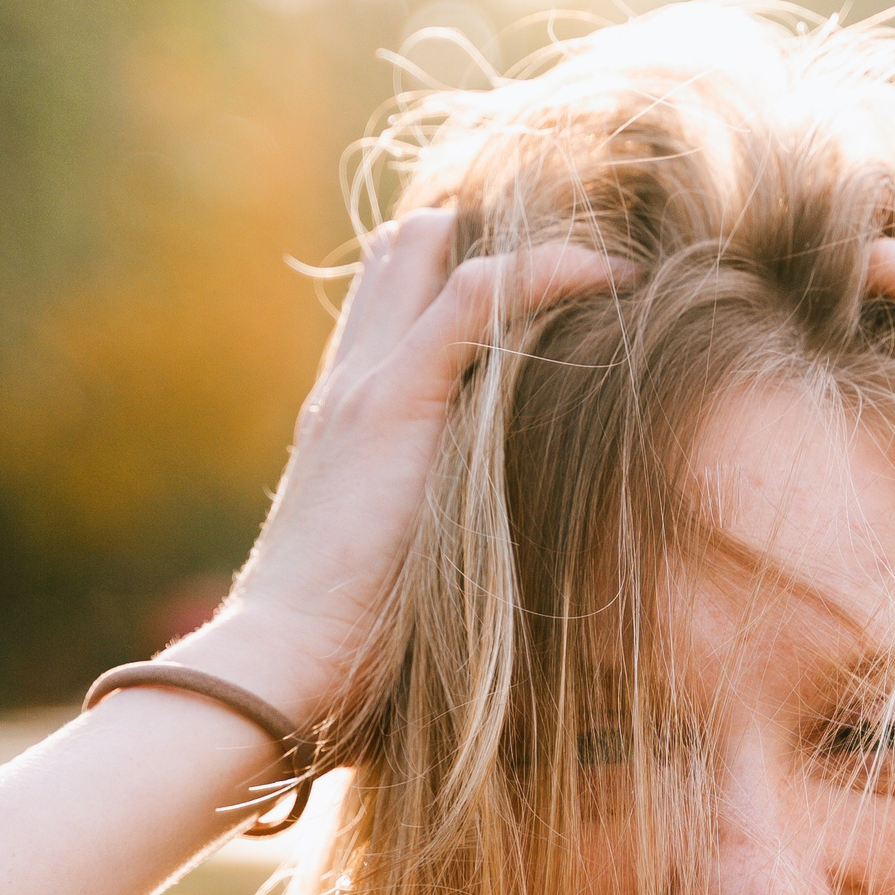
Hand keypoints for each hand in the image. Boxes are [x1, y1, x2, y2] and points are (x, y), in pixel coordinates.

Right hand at [193, 210, 625, 723]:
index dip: (463, 269)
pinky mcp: (395, 400)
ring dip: (519, 238)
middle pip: (404, 249)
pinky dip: (549, 271)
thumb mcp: (398, 565)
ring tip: (606, 267)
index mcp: (347, 415)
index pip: (393, 297)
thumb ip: (435, 529)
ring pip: (429, 247)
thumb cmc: (344, 645)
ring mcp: (367, 382)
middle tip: (583, 262)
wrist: (282, 664)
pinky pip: (478, 295)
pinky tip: (613, 279)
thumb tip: (513, 555)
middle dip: (489, 230)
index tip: (555, 291)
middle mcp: (350, 380)